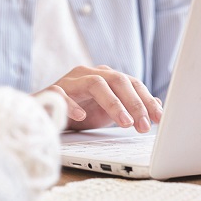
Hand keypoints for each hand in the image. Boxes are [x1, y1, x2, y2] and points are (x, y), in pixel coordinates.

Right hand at [34, 65, 161, 132]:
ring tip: (125, 123)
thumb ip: (130, 107)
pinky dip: (72, 104)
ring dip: (113, 103)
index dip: (147, 100)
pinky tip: (82, 117)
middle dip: (134, 103)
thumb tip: (158, 104)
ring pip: (95, 83)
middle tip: (143, 125)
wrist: (41, 115)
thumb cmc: (78, 113)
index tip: (159, 119)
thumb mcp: (108, 112)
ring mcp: (69, 82)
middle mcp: (88, 74)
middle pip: (117, 80)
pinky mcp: (50, 92)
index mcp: (105, 77)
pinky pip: (61, 94)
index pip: (132, 83)